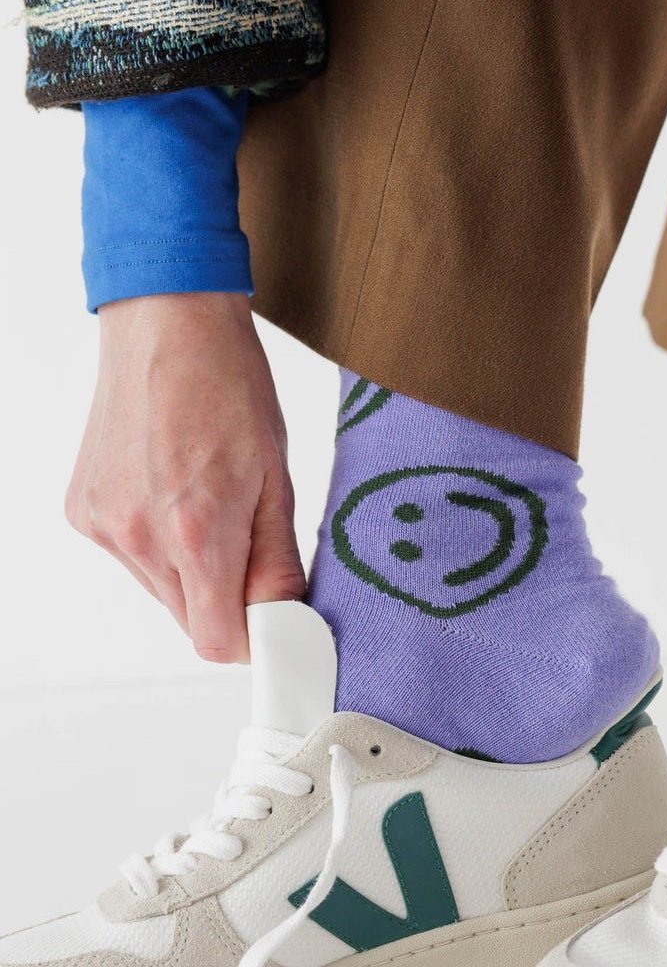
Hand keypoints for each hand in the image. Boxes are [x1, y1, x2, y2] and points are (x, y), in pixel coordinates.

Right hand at [66, 293, 306, 662]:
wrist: (168, 325)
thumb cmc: (230, 389)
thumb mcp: (278, 479)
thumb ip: (277, 563)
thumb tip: (284, 620)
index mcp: (195, 531)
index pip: (217, 641)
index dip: (253, 642)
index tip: (275, 625)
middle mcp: (138, 536)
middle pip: (190, 621)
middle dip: (228, 603)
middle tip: (252, 547)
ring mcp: (103, 525)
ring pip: (162, 593)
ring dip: (194, 575)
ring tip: (212, 506)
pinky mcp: (82, 511)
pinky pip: (133, 559)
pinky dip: (160, 547)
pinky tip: (175, 494)